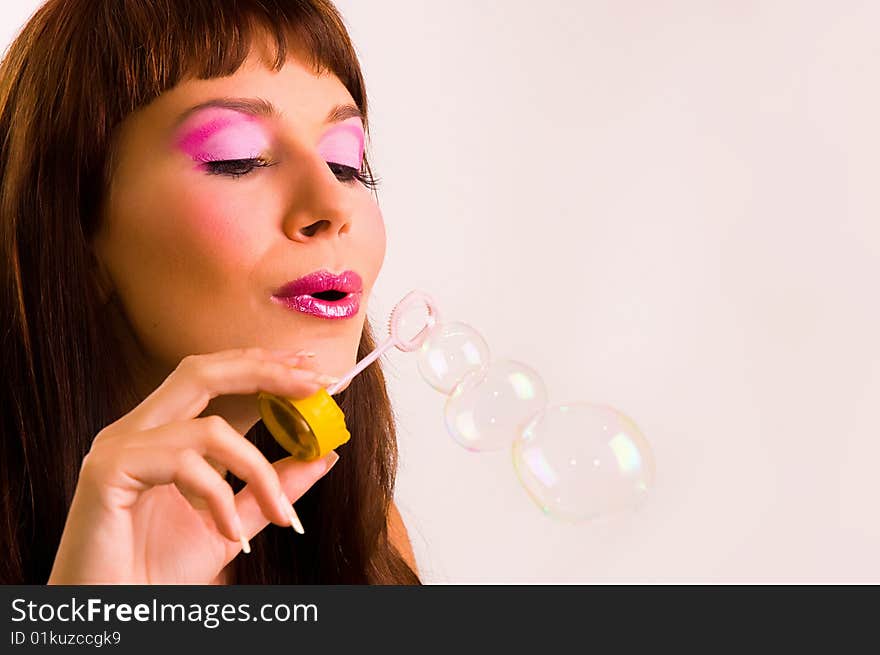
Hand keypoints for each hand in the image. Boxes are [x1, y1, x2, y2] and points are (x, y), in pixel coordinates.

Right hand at [48, 347, 338, 583]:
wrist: (114, 614)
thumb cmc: (159, 572)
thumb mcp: (234, 522)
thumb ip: (272, 487)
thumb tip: (325, 455)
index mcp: (164, 431)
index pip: (218, 378)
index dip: (266, 366)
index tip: (318, 372)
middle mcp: (139, 428)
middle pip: (203, 370)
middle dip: (266, 370)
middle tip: (315, 384)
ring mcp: (119, 446)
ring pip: (209, 427)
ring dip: (259, 468)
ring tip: (280, 513)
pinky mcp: (108, 471)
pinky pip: (185, 464)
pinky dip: (220, 499)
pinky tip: (230, 535)